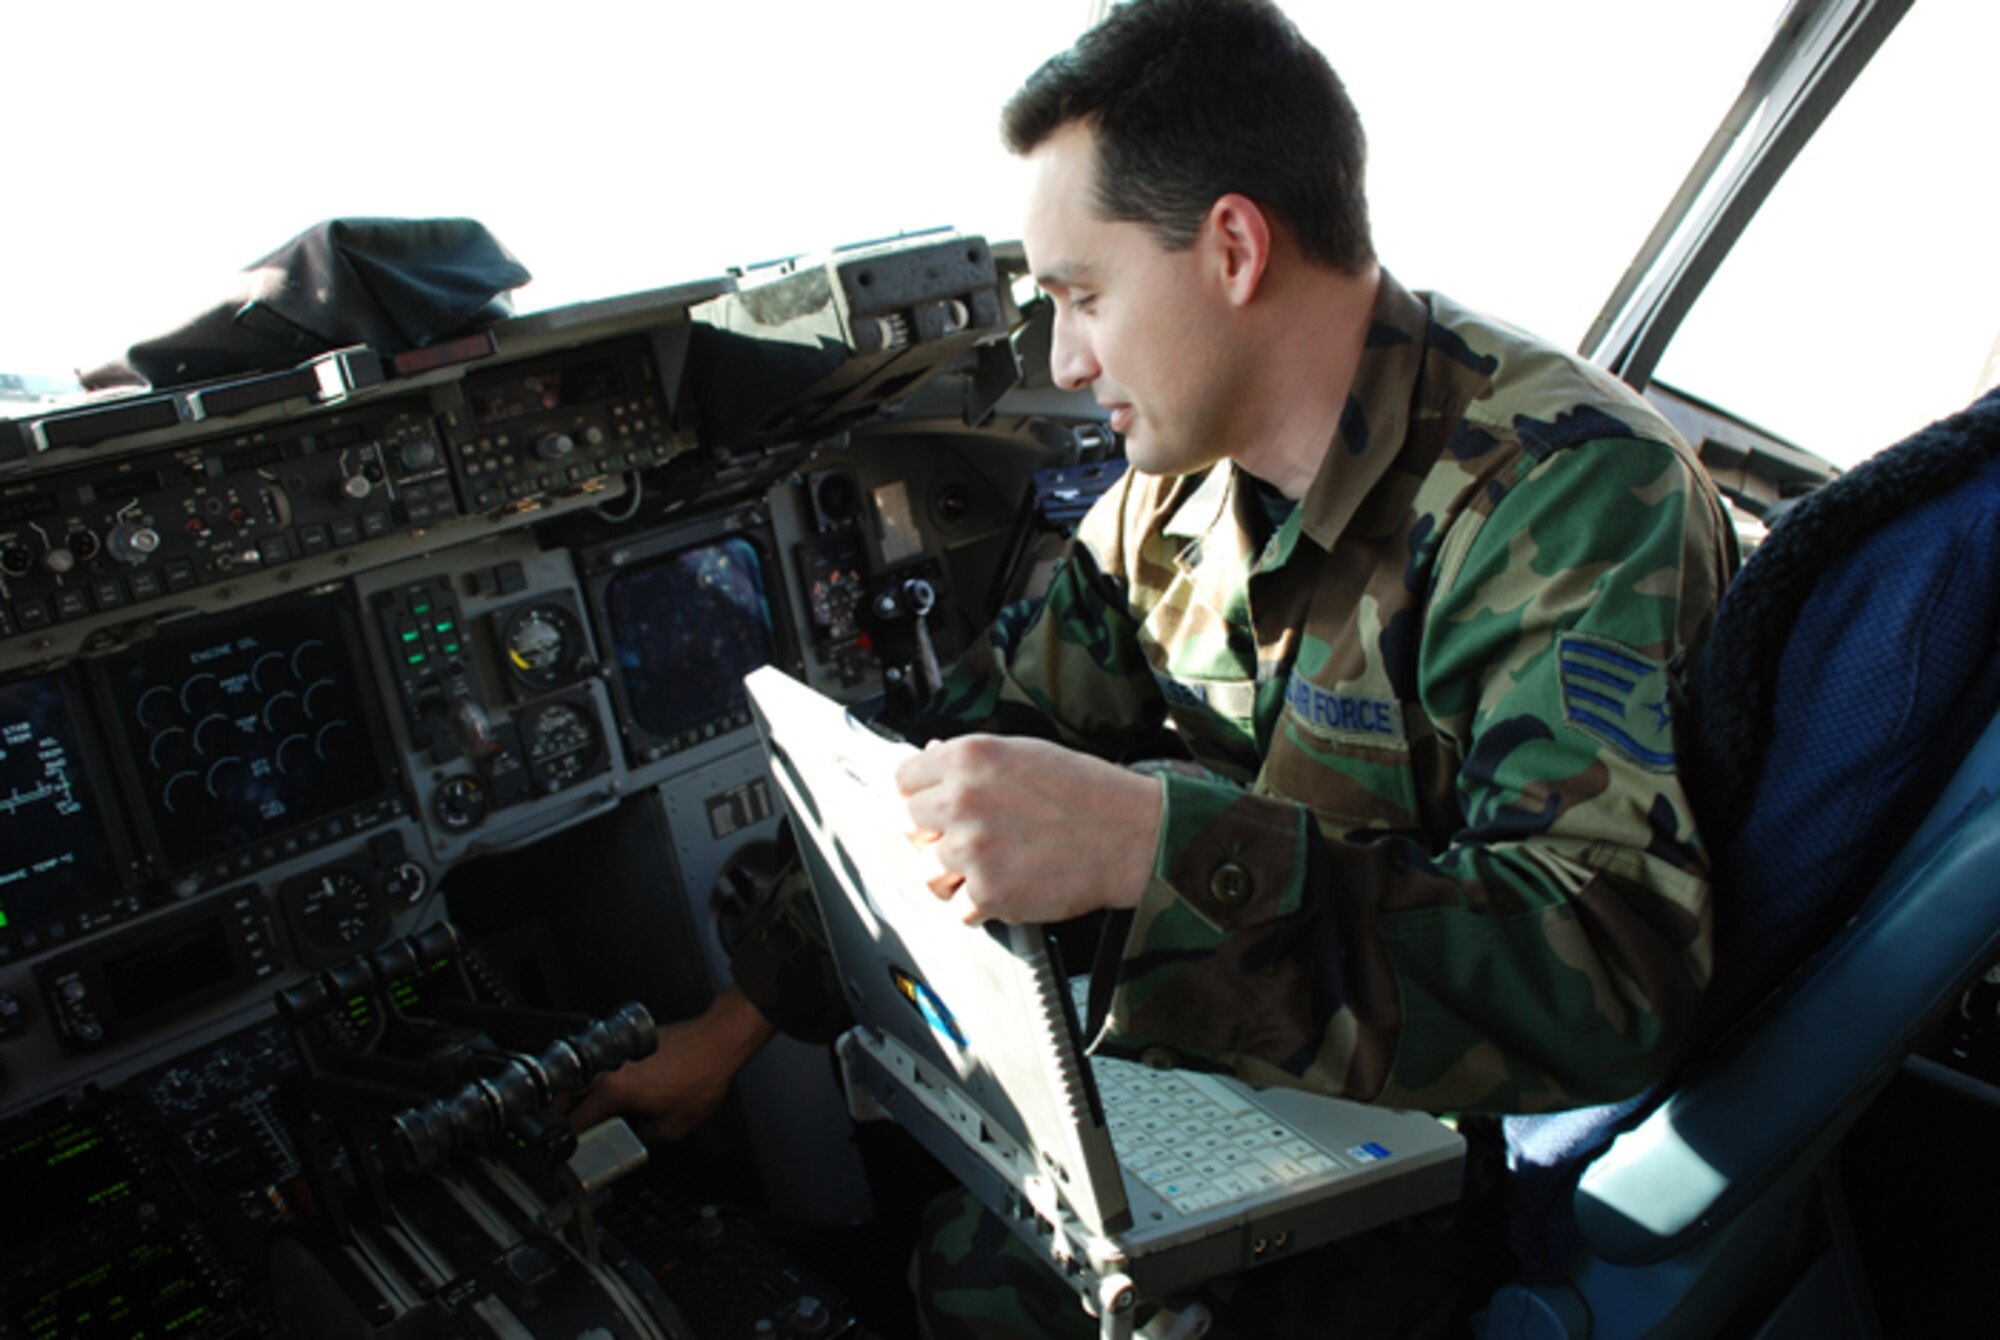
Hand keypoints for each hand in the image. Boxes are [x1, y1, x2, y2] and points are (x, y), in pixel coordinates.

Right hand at [563, 986, 775, 1140]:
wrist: (717, 1041)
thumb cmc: (701, 1075)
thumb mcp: (674, 1126)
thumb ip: (642, 1138)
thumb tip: (630, 1141)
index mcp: (614, 1089)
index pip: (576, 1120)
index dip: (572, 1141)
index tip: (573, 1149)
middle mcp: (609, 1067)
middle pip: (568, 1095)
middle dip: (567, 1116)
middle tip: (577, 1132)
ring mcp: (617, 1051)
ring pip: (583, 1078)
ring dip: (580, 1096)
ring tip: (592, 1114)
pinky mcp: (628, 1042)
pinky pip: (602, 1064)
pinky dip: (599, 1080)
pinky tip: (615, 1092)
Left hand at [895, 734, 1160, 925]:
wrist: (1130, 835)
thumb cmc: (1084, 791)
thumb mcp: (1023, 753)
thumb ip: (971, 758)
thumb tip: (929, 753)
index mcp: (969, 758)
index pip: (902, 779)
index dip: (917, 794)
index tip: (931, 807)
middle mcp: (962, 801)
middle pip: (907, 825)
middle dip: (930, 834)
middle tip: (964, 839)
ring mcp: (972, 850)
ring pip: (926, 872)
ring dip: (951, 875)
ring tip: (987, 868)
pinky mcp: (989, 893)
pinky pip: (958, 908)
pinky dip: (980, 905)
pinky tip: (1008, 887)